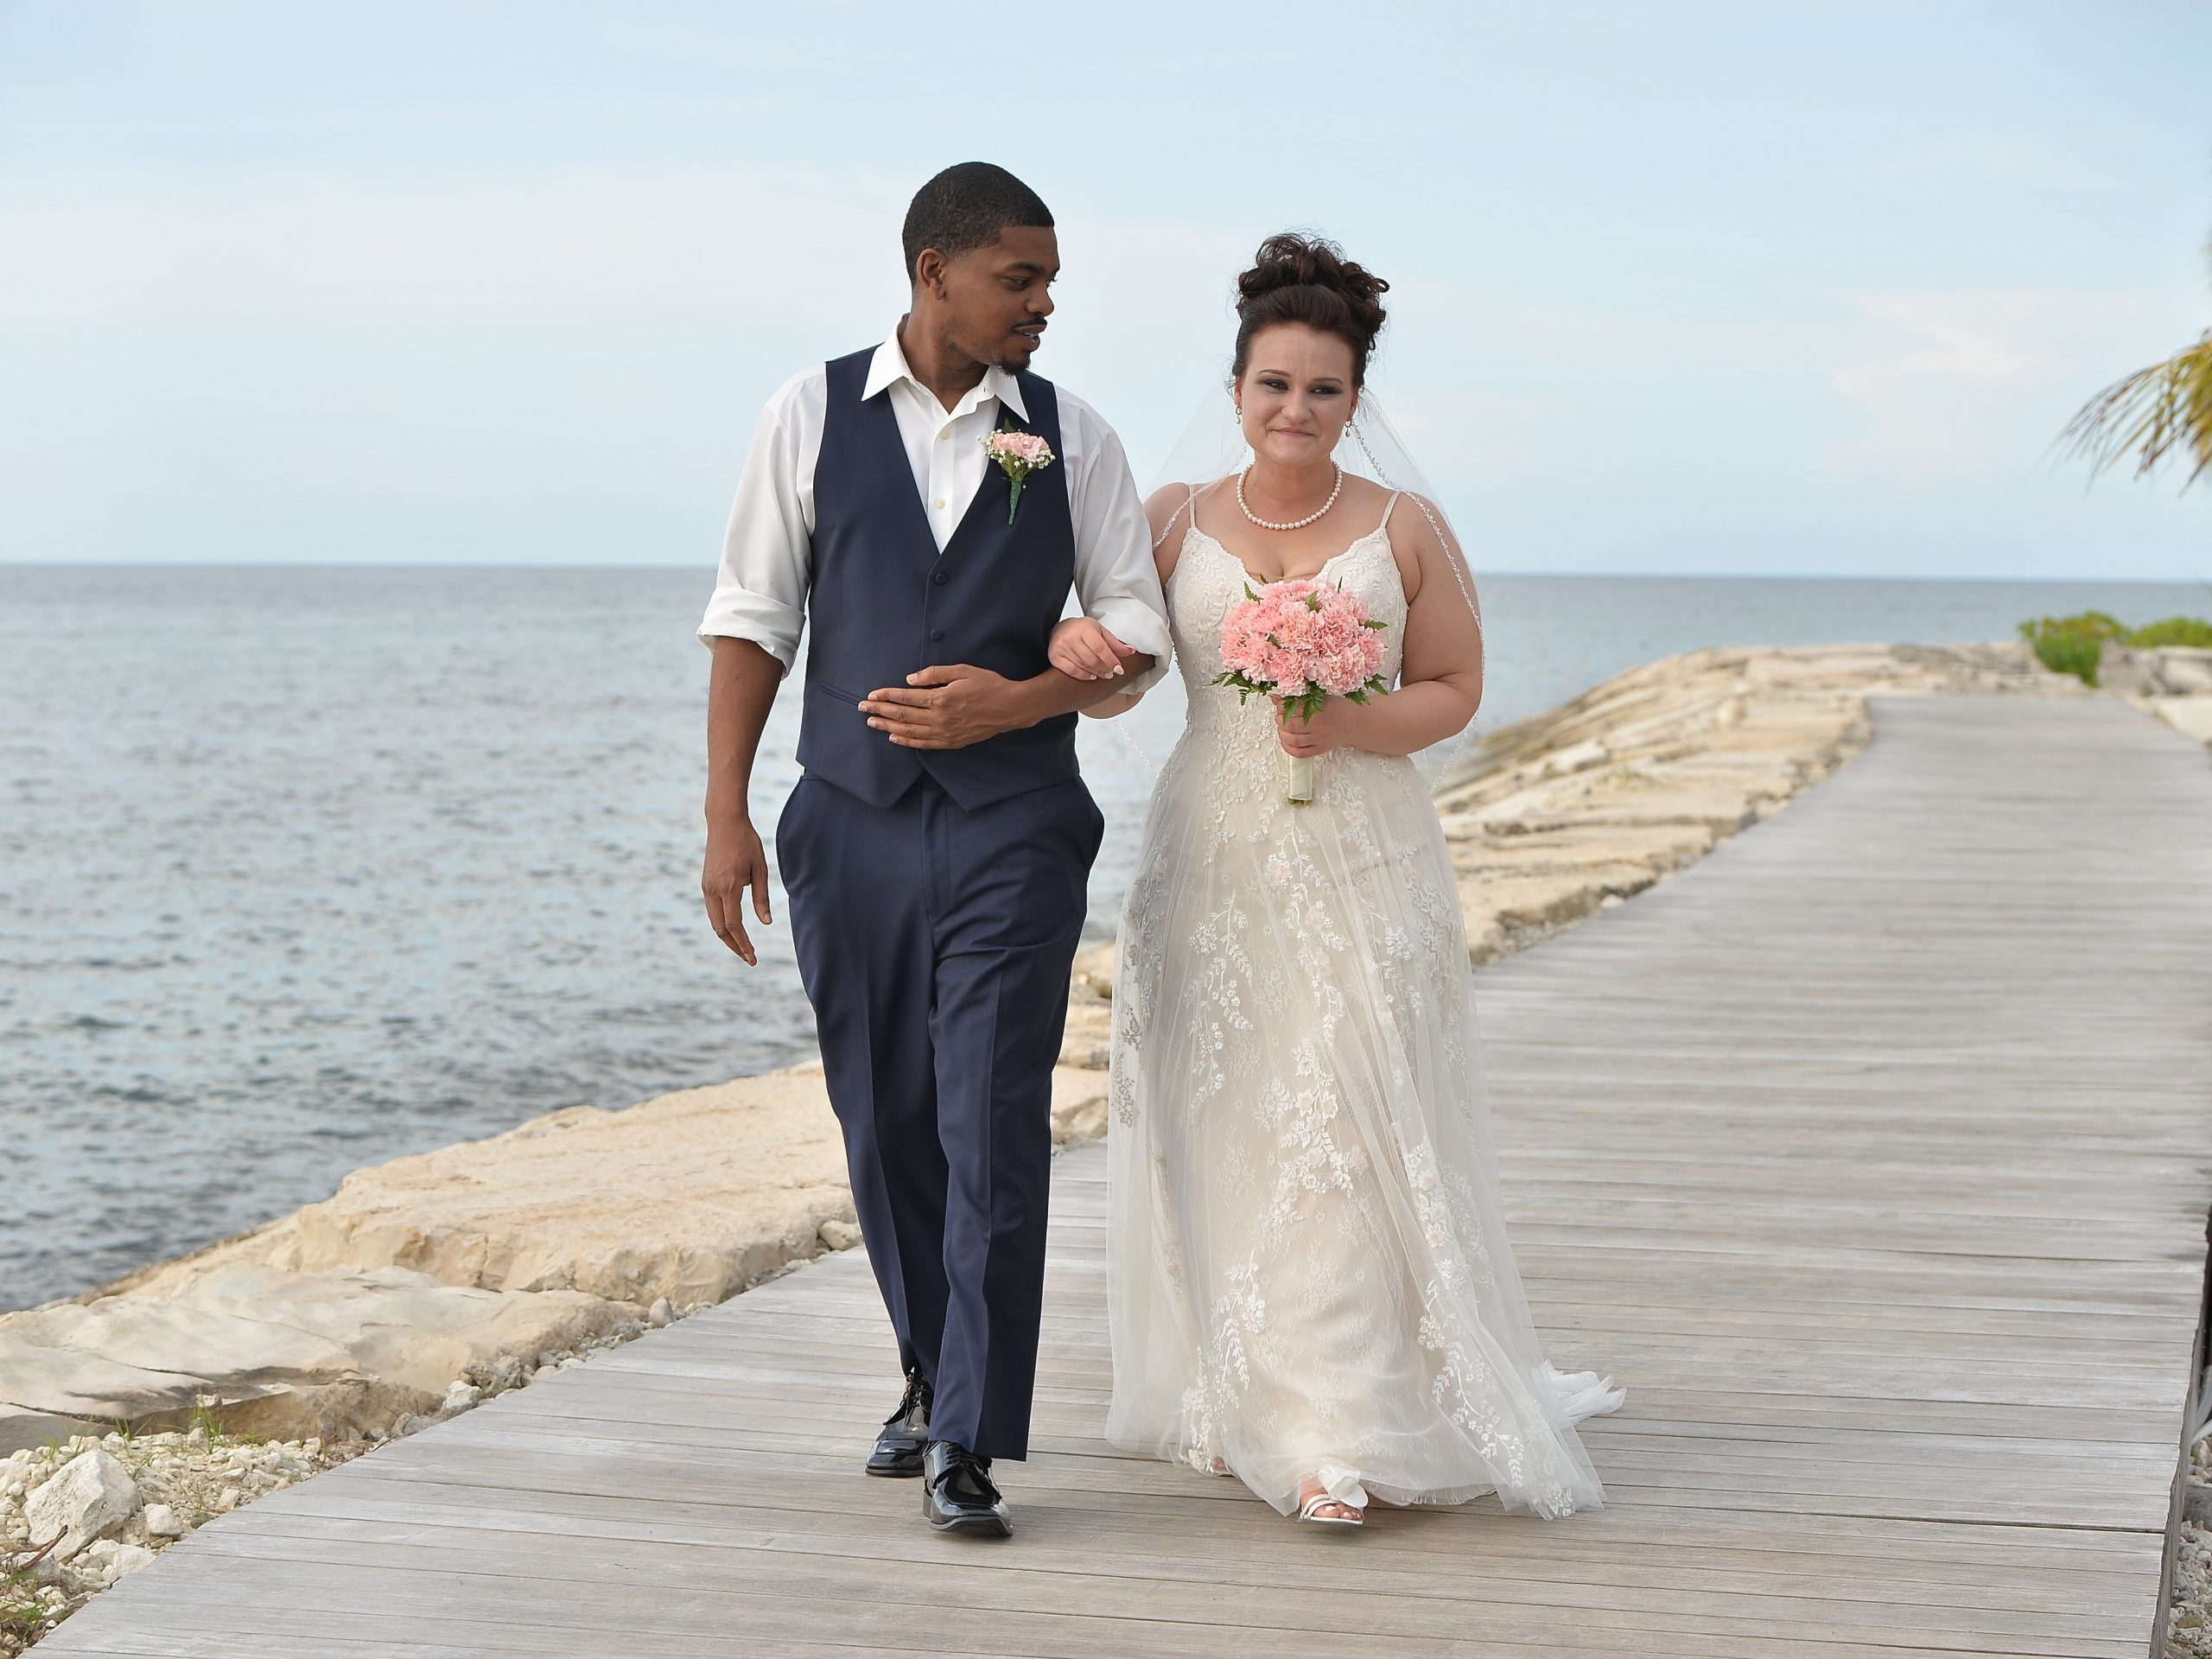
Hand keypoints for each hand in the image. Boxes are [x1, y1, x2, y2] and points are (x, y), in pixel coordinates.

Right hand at [701, 809, 771, 964]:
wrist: (724, 822)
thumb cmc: (747, 842)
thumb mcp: (760, 869)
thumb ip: (761, 897)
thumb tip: (765, 923)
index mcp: (728, 888)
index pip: (734, 925)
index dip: (743, 943)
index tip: (752, 957)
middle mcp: (713, 890)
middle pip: (720, 929)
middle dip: (734, 946)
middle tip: (749, 958)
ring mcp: (706, 887)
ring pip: (714, 921)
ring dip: (727, 936)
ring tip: (742, 947)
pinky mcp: (705, 883)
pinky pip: (711, 910)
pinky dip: (721, 923)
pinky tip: (733, 928)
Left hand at [862, 664, 1023, 748]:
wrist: (1011, 708)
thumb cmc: (988, 685)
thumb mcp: (962, 670)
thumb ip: (934, 674)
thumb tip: (909, 679)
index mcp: (941, 698)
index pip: (905, 698)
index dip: (886, 696)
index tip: (871, 695)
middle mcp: (940, 718)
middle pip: (903, 716)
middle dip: (880, 711)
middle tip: (862, 708)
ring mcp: (945, 733)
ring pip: (909, 731)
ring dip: (888, 727)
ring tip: (872, 723)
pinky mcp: (951, 742)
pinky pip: (923, 744)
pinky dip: (906, 741)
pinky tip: (894, 738)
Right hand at [1048, 617, 1134, 680]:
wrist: (1060, 629)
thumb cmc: (1081, 629)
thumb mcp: (1100, 631)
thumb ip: (1114, 643)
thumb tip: (1130, 652)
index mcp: (1084, 628)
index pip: (1100, 648)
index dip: (1111, 660)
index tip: (1119, 669)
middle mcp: (1071, 637)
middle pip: (1092, 659)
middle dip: (1105, 668)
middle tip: (1112, 672)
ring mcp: (1061, 648)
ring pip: (1083, 666)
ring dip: (1096, 673)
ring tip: (1104, 674)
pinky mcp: (1055, 657)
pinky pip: (1072, 671)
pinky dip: (1084, 675)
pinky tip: (1091, 675)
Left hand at [1273, 696, 1361, 759]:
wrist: (1355, 722)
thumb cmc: (1338, 708)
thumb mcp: (1321, 696)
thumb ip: (1299, 697)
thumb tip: (1275, 697)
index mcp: (1320, 708)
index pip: (1292, 708)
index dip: (1281, 706)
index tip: (1280, 705)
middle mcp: (1320, 725)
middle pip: (1290, 725)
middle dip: (1279, 720)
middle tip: (1280, 716)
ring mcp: (1320, 739)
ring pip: (1293, 739)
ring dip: (1282, 733)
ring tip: (1282, 728)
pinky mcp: (1320, 749)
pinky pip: (1300, 753)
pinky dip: (1288, 748)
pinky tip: (1286, 740)